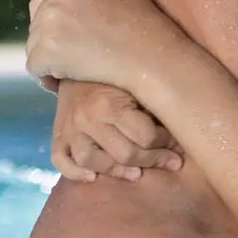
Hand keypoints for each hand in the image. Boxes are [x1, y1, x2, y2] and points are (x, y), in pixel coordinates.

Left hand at [26, 0, 193, 94]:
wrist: (155, 58)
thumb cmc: (145, 26)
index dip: (65, 20)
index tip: (85, 34)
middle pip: (38, 19)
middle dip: (55, 38)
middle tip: (85, 53)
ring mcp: (49, 21)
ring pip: (35, 44)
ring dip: (53, 58)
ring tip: (82, 67)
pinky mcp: (45, 51)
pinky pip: (35, 68)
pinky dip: (49, 78)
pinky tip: (70, 81)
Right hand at [51, 80, 182, 182]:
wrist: (79, 60)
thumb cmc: (117, 75)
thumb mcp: (137, 83)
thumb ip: (152, 107)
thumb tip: (179, 134)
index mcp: (110, 103)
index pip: (145, 136)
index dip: (166, 143)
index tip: (177, 143)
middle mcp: (87, 118)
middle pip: (123, 153)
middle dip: (153, 160)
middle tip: (171, 162)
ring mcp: (69, 128)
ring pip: (91, 161)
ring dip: (116, 171)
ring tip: (136, 174)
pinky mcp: (57, 134)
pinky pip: (60, 160)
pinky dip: (75, 172)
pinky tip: (93, 177)